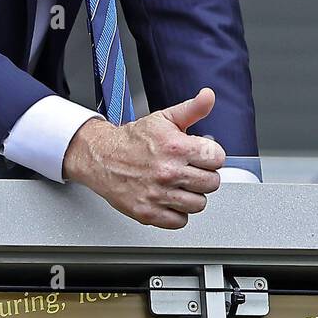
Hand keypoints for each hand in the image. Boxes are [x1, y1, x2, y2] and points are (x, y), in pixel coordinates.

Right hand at [63, 88, 225, 228]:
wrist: (101, 157)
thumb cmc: (133, 140)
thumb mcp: (164, 118)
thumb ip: (192, 109)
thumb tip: (208, 96)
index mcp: (176, 147)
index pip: (217, 158)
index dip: (212, 156)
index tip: (202, 156)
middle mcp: (168, 172)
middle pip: (212, 183)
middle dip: (204, 175)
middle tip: (191, 170)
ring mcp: (158, 194)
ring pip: (199, 204)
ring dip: (192, 195)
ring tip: (180, 185)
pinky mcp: (148, 212)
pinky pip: (180, 221)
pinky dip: (177, 213)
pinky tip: (170, 198)